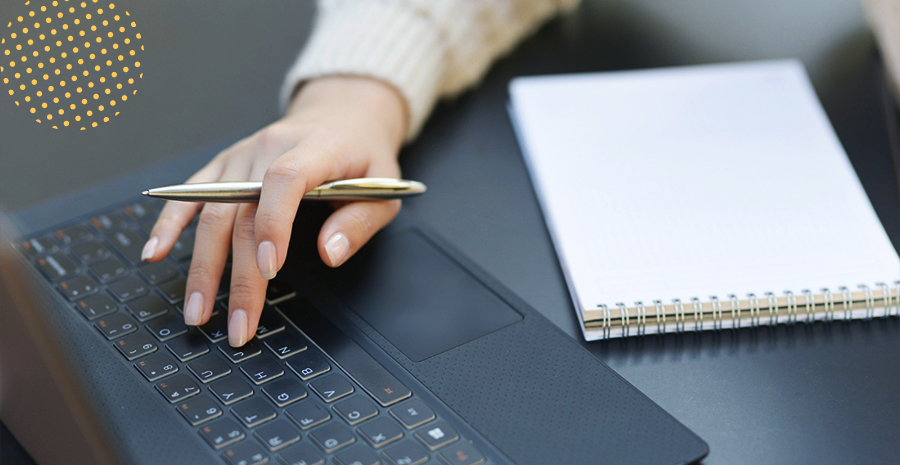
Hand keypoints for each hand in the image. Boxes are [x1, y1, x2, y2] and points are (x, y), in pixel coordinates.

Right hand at [141, 76, 407, 345]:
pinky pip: (192, 194)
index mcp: (315, 148)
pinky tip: (155, 252)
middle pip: (244, 212)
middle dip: (238, 276)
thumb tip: (329, 253)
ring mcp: (242, 154)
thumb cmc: (364, 156)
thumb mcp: (385, 187)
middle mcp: (270, 147)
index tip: (269, 269)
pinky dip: (171, 223)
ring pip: (213, 211)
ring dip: (203, 266)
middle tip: (240, 325)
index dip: (274, 223)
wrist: (342, 115)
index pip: (286, 180)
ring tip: (198, 311)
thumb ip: (359, 221)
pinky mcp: (225, 164)